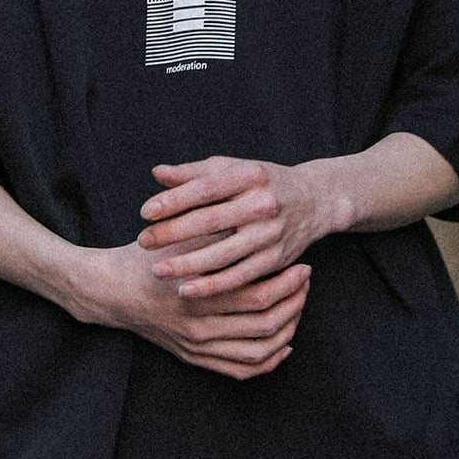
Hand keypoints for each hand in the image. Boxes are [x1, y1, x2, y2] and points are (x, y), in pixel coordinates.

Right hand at [76, 233, 310, 380]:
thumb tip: (257, 217)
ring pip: (259, 351)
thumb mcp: (179, 239)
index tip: (302, 266)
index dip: (287, 283)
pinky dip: (268, 360)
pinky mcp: (195, 358)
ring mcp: (197, 348)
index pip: (258, 296)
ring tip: (298, 307)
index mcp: (197, 296)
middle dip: (294, 303)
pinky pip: (242, 370)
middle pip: (265, 325)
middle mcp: (199, 329)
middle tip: (305, 283)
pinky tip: (284, 343)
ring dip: (287, 330)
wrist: (111, 291)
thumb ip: (216, 233)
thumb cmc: (146, 257)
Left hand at [135, 154, 331, 298]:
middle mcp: (263, 204)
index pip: (204, 189)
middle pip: (210, 221)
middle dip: (172, 233)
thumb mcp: (233, 169)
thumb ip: (194, 173)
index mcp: (250, 176)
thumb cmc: (263, 182)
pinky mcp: (276, 259)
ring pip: (222, 254)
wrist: (315, 200)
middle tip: (143, 242)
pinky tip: (187, 289)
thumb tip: (157, 174)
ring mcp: (271, 234)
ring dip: (187, 265)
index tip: (145, 212)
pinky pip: (239, 277)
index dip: (173, 200)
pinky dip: (212, 285)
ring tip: (158, 270)